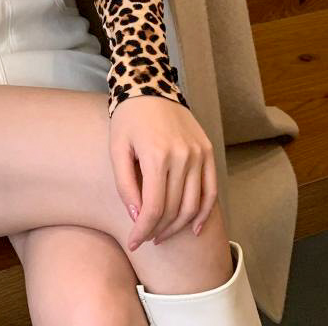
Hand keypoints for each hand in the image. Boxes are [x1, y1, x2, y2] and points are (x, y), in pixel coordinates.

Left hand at [108, 95, 216, 251]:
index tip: (134, 242)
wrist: (149, 86)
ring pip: (194, 204)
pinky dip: (205, 213)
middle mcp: (183, 156)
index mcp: (157, 155)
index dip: (143, 230)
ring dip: (179, 226)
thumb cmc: (128, 118)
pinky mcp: (207, 151)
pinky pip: (211, 190)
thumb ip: (125, 185)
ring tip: (163, 234)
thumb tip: (137, 217)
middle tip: (146, 239)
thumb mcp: (116, 148)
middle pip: (174, 209)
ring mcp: (199, 154)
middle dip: (159, 230)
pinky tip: (195, 228)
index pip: (154, 207)